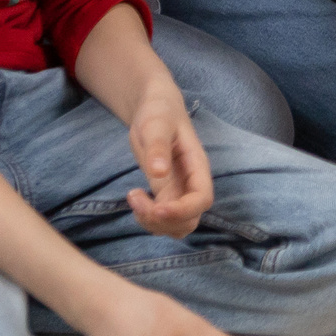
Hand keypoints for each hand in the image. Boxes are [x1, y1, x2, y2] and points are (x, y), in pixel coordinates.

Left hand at [125, 79, 213, 238]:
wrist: (156, 109)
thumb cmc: (159, 112)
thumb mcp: (156, 124)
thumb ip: (158, 147)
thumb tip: (159, 172)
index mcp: (197, 166)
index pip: (202, 199)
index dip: (183, 211)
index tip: (157, 208)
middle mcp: (192, 184)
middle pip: (190, 219)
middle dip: (164, 221)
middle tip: (137, 200)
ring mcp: (179, 191)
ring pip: (177, 226)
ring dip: (154, 224)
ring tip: (134, 198)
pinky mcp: (165, 195)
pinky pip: (162, 220)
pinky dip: (147, 219)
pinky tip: (135, 198)